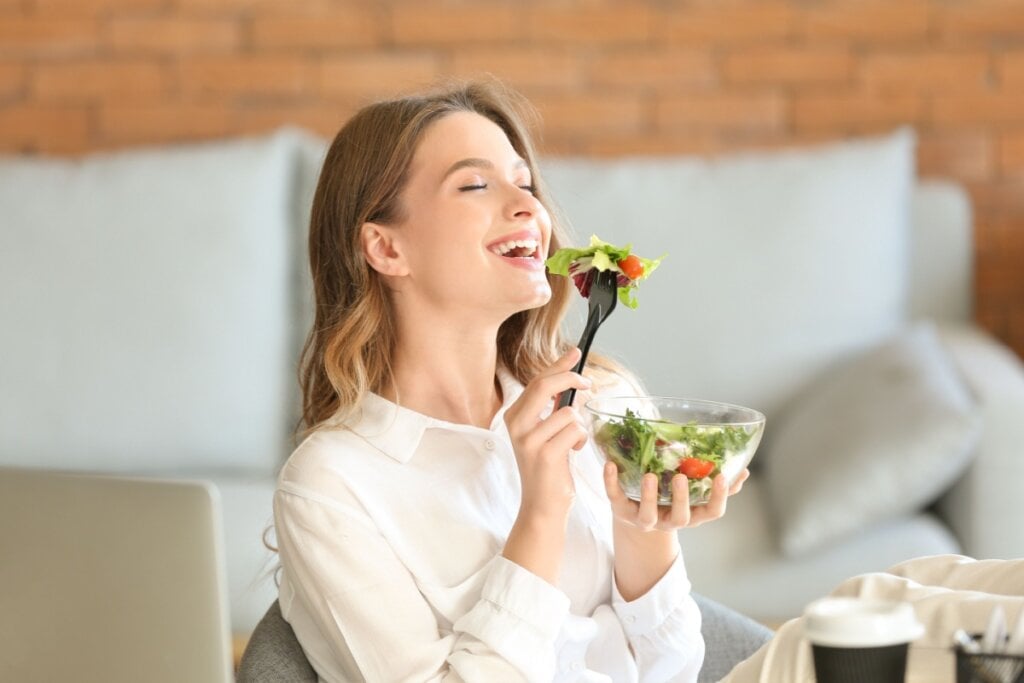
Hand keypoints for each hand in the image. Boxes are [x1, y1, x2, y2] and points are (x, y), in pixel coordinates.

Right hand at [503, 347, 591, 522]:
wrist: (541, 505)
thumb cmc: (548, 467)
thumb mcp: (545, 432)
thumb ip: (553, 407)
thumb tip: (571, 379)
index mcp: (513, 416)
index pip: (537, 382)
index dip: (558, 365)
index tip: (575, 352)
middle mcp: (516, 425)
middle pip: (545, 386)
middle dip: (571, 379)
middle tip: (588, 383)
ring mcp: (529, 440)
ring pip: (567, 412)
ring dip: (578, 426)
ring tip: (572, 443)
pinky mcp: (545, 454)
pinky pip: (575, 430)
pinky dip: (581, 440)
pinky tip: (573, 453)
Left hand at [604, 464, 749, 531]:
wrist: (635, 515)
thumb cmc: (670, 499)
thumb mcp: (694, 495)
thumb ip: (718, 485)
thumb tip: (744, 471)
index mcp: (692, 514)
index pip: (712, 512)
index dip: (719, 498)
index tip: (722, 477)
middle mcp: (670, 521)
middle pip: (681, 517)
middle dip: (681, 498)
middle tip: (681, 477)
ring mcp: (645, 520)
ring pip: (648, 515)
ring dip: (649, 496)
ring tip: (650, 476)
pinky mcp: (621, 512)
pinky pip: (615, 498)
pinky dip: (611, 482)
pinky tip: (610, 465)